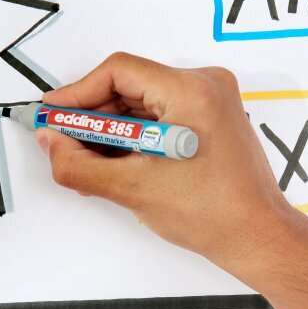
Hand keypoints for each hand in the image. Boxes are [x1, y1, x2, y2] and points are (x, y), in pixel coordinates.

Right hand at [36, 52, 299, 269]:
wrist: (256, 237)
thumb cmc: (214, 214)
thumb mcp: (134, 189)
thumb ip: (80, 164)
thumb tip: (51, 143)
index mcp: (192, 91)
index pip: (119, 71)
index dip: (78, 94)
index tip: (54, 116)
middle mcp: (205, 85)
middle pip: (129, 84)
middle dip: (93, 116)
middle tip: (64, 143)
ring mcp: (211, 101)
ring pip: (142, 101)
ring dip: (111, 128)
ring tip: (88, 161)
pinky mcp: (211, 118)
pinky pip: (160, 114)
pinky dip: (134, 135)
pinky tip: (115, 162)